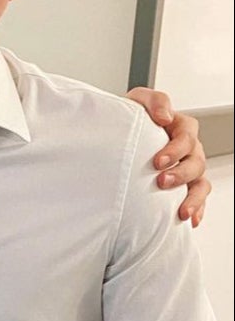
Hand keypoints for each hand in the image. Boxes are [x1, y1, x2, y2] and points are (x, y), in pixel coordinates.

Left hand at [126, 87, 209, 226]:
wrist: (119, 133)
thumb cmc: (132, 116)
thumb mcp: (139, 100)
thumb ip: (155, 102)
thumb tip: (165, 116)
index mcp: (181, 127)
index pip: (187, 136)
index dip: (174, 150)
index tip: (157, 161)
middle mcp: (189, 148)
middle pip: (196, 162)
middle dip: (181, 174)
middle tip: (162, 182)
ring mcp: (188, 166)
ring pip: (200, 183)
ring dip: (192, 197)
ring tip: (180, 211)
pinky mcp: (184, 183)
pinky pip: (198, 197)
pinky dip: (196, 208)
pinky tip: (189, 220)